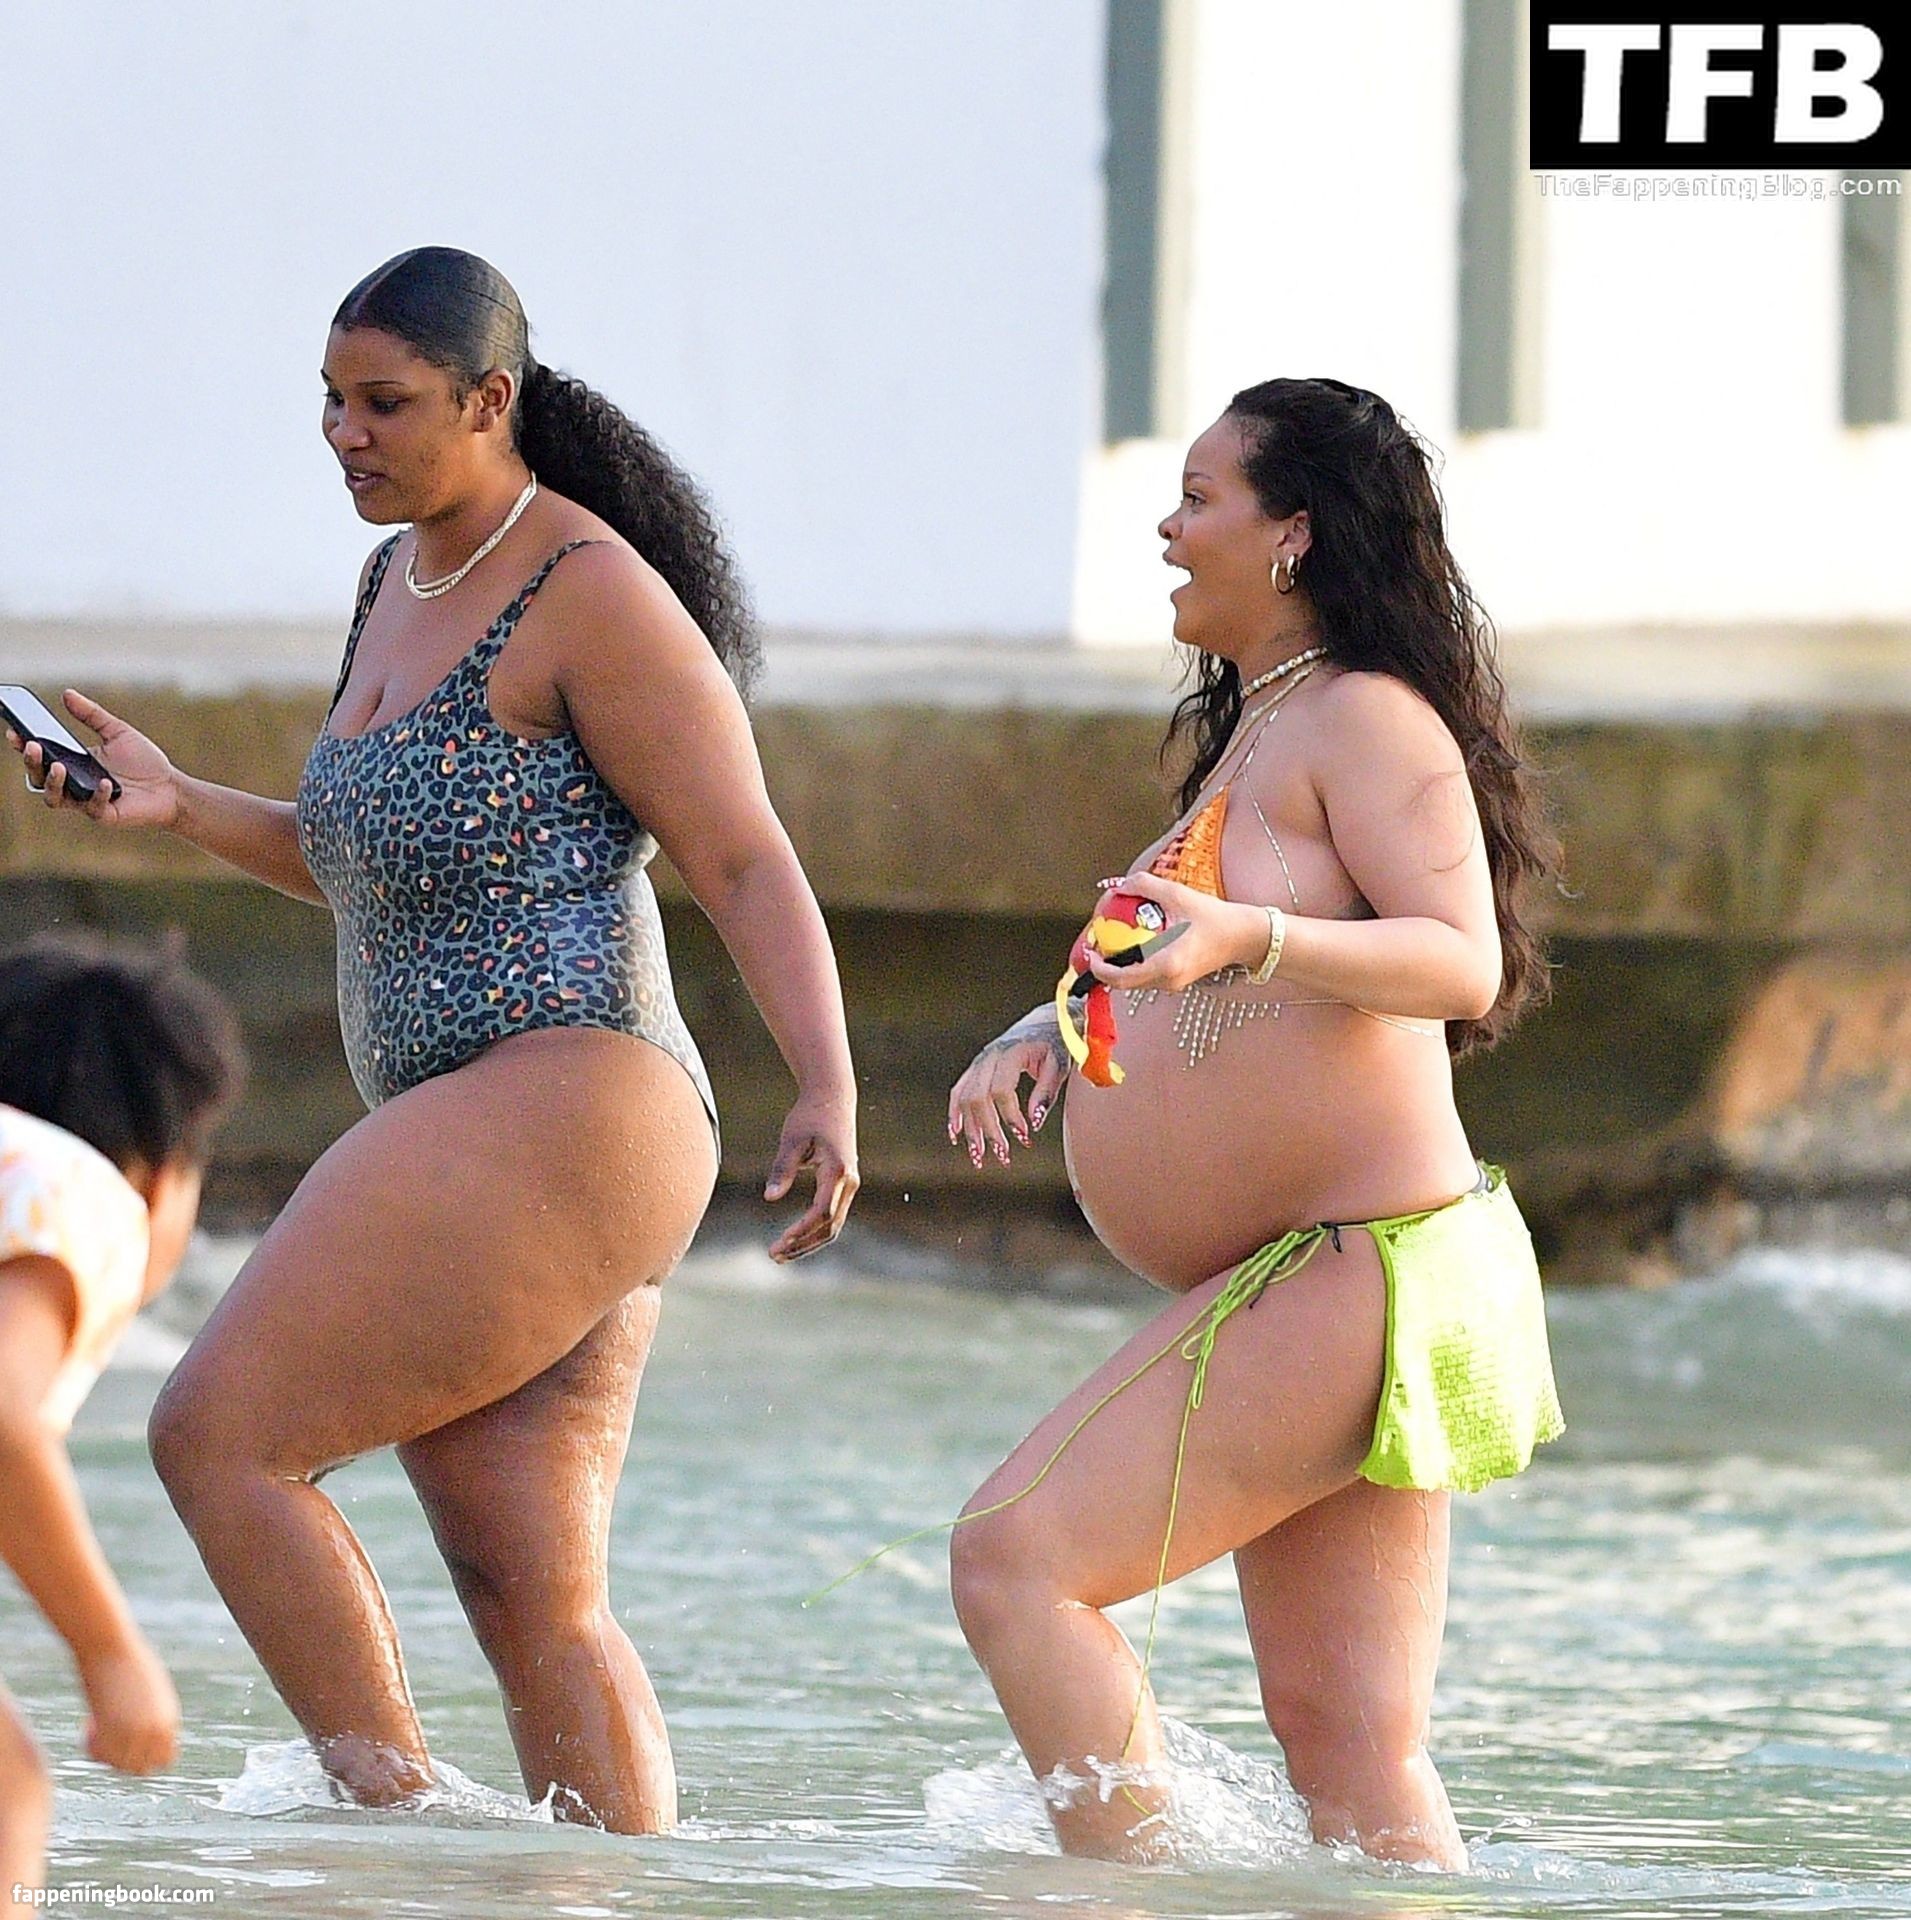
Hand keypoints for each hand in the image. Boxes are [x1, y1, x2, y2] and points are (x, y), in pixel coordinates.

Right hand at [5, 691, 180, 828]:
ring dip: (53, 783)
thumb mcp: (118, 732)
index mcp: (73, 764)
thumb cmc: (145, 762)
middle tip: (32, 746)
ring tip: (57, 765)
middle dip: (31, 762)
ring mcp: (86, 802)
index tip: (15, 731)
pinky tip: (105, 782)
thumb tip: (67, 693)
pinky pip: (93, 808)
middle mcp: (74, 785)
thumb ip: (92, 715)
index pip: (40, 757)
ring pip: (55, 798)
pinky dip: (96, 794)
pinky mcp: (105, 815)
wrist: (173, 788)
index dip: (23, 745)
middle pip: (39, 778)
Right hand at [79, 1633, 179, 1774]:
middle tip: (110, 1734)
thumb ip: (151, 1719)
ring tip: (99, 1724)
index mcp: (170, 1721)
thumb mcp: (150, 1694)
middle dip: (124, 1757)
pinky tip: (89, 1722)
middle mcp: (157, 1731)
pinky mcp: (110, 1730)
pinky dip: (92, 1746)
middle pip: (141, 1768)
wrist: (112, 1648)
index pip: (164, 1759)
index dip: (146, 1753)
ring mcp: (134, 1733)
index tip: (129, 1739)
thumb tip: (141, 1744)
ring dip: (107, 1752)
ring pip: (119, 1766)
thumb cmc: (131, 1665)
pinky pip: (98, 1756)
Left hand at [764, 1092, 858, 1261]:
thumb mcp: (791, 1140)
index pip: (822, 1212)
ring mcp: (850, 1184)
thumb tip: (769, 1198)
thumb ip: (782, 1169)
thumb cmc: (809, 1116)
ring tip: (780, 1253)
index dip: (801, 1231)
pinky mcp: (845, 1184)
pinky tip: (794, 1237)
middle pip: (830, 1226)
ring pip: (834, 1225)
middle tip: (774, 1256)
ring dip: (809, 1242)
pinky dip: (814, 1230)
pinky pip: (833, 1215)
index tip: (780, 1242)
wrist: (833, 1097)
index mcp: (838, 1171)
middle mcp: (850, 1181)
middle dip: (803, 1245)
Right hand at [947, 1019, 1068, 1168]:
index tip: (1025, 1136)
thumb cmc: (1055, 1045)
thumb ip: (1046, 1092)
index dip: (1010, 1116)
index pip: (1001, 1090)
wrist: (1043, 1023)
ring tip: (978, 1156)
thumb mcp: (1059, 1065)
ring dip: (970, 1129)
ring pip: (964, 1098)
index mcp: (1011, 1053)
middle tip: (1003, 1155)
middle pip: (977, 1097)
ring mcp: (979, 1063)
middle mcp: (989, 1057)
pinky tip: (956, 1136)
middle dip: (987, 1129)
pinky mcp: (975, 1069)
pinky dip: (955, 1115)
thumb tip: (1035, 1122)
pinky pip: (958, 1092)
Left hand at [1082, 869, 1268, 992]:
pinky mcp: (1177, 981)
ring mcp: (1173, 984)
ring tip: (1115, 938)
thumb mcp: (1178, 894)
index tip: (1091, 949)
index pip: (1121, 978)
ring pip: (1135, 980)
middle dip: (1106, 964)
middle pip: (1124, 982)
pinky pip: (1147, 976)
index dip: (1099, 967)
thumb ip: (1144, 886)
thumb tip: (1117, 886)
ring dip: (1121, 963)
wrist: (1244, 935)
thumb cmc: (1215, 918)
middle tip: (1099, 942)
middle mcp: (1168, 980)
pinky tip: (1137, 942)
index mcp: (1166, 965)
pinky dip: (1136, 962)